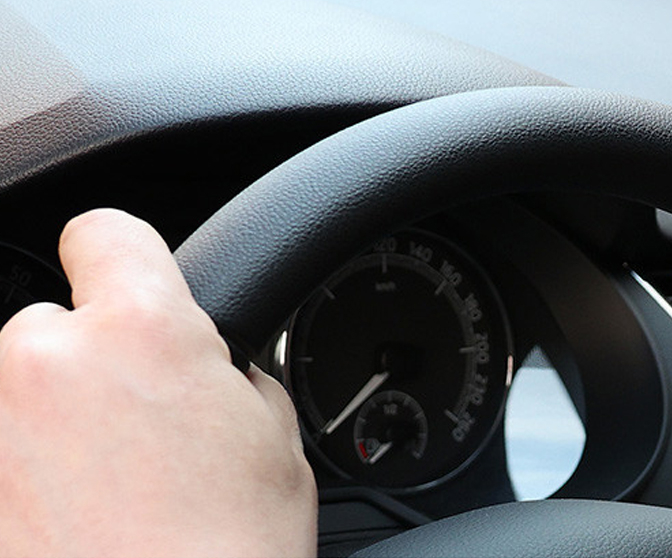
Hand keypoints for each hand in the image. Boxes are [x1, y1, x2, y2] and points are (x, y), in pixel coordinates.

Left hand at [0, 209, 315, 556]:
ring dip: (46, 420)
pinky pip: (2, 447)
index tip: (129, 284)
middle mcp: (44, 361)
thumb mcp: (270, 433)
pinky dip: (25, 471)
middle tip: (134, 428)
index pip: (103, 229)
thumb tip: (205, 361)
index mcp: (142, 329)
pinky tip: (71, 516)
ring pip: (13, 391)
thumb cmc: (231, 549)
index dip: (122, 257)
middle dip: (87, 362)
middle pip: (49, 323)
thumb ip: (226, 367)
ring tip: (99, 486)